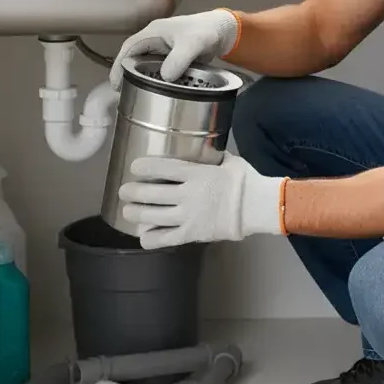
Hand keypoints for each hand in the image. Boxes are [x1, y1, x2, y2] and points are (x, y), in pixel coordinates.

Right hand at [108, 9, 240, 90]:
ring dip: (140, 78)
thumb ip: (179, 59)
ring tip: (134, 95)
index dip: (119, 65)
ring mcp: (163, 51)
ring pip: (146, 66)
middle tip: (122, 93)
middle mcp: (155, 41)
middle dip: (126, 75)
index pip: (129, 48)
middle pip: (134, 59)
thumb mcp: (193, 43)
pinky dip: (155, 81)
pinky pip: (158, 71)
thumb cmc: (207, 30)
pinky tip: (155, 92)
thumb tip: (166, 77)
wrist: (222, 32)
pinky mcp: (172, 60)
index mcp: (154, 33)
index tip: (116, 82)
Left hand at [117, 152, 286, 249]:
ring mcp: (188, 216)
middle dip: (132, 192)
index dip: (144, 167)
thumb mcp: (229, 161)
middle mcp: (187, 195)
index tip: (133, 167)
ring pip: (152, 216)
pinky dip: (151, 238)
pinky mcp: (191, 234)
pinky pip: (166, 238)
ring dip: (136, 213)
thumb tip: (207, 146)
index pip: (162, 168)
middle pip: (151, 193)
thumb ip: (213, 156)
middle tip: (124, 191)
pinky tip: (143, 236)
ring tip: (128, 210)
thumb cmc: (246, 181)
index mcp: (195, 174)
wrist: (258, 207)